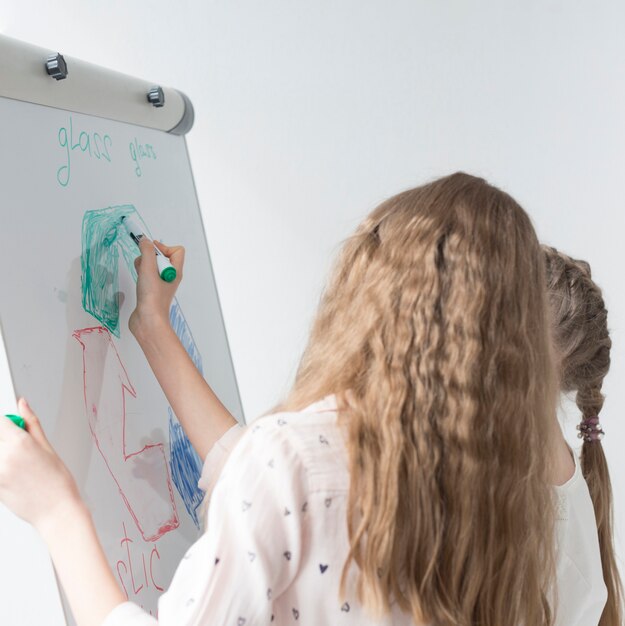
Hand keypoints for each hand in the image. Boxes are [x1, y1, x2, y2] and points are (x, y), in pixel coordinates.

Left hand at [0, 398, 80, 531]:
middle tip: (17, 447)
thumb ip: (31, 424)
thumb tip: (22, 403)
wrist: (56, 512)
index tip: (9, 425)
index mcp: (21, 443)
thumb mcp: (48, 448)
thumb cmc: (58, 483)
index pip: (1, 421)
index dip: (5, 423)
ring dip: (4, 454)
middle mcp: (5, 457)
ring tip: (19, 465)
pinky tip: (15, 476)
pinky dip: (3, 468)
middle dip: (4, 439)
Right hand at [128, 238, 184, 336]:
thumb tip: (145, 241)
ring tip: (141, 275)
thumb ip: (146, 252)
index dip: (164, 247)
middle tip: (145, 265)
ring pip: (152, 265)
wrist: (148, 321)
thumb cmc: (152, 299)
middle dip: (150, 256)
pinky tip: (138, 281)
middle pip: (161, 256)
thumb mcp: (148, 269)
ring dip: (143, 265)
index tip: (151, 252)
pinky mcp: (151, 290)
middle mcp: (170, 277)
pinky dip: (140, 274)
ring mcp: (160, 284)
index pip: (177, 250)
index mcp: (175, 271)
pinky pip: (146, 275)